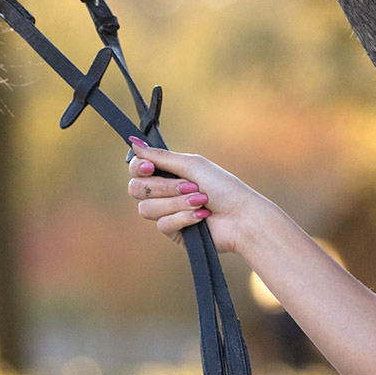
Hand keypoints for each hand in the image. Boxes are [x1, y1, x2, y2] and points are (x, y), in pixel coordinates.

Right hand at [126, 140, 266, 254]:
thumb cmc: (223, 187)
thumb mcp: (192, 165)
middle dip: (163, 187)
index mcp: (168, 172)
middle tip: (188, 185)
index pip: (137, 170)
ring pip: (148, 208)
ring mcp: (168, 212)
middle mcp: (164, 192)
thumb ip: (160, 156)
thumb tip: (133, 142)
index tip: (150, 168)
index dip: (139, 169)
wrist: (242, 217)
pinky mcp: (173, 232)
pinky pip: (163, 224)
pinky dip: (184, 218)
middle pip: (136, 189)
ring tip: (201, 200)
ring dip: (176, 203)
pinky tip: (202, 217)